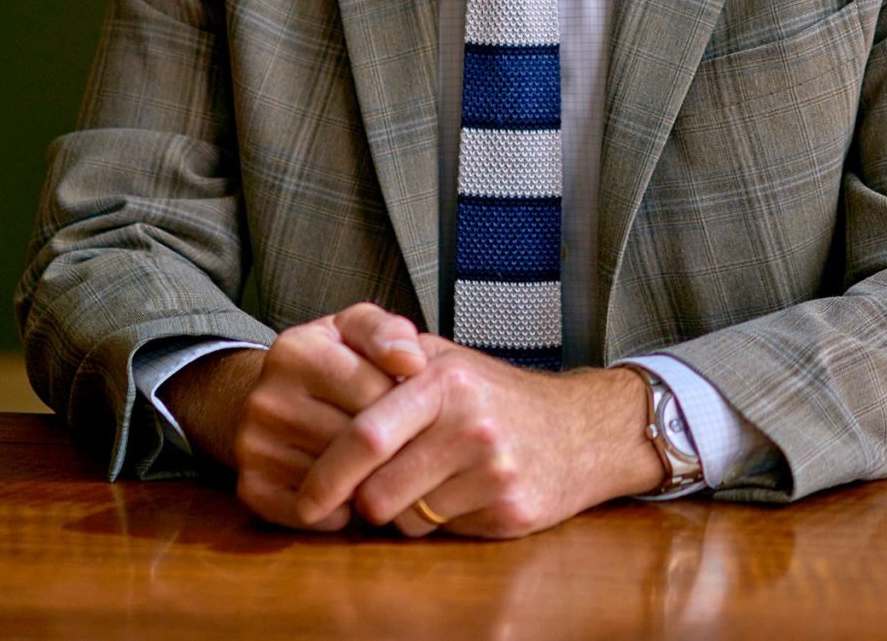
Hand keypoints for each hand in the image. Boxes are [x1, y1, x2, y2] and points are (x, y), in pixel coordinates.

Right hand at [161, 305, 427, 530]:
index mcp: (294, 351)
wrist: (271, 397)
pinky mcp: (251, 488)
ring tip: (379, 463)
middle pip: (356, 442)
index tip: (412, 407)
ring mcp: (253, 447)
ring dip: (369, 480)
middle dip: (391, 447)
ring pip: (338, 481)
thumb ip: (389, 333)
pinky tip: (350, 489)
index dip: (405, 406)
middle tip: (406, 443)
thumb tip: (413, 363)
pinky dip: (340, 511)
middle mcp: (266, 399)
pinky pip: (314, 515)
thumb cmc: (330, 360)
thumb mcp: (356, 329)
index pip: (373, 392)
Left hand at [294, 339, 663, 538]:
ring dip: (398, 511)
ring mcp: (493, 470)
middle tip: (360, 495)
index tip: (306, 497)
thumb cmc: (495, 394)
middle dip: (358, 501)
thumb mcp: (445, 358)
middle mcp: (470, 424)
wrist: (580, 429)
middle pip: (378, 490)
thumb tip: (324, 357)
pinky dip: (433, 521)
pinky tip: (454, 495)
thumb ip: (387, 354)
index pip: (367, 434)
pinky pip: (440, 531)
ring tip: (419, 483)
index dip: (327, 472)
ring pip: (405, 518)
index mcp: (444, 382)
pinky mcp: (510, 508)